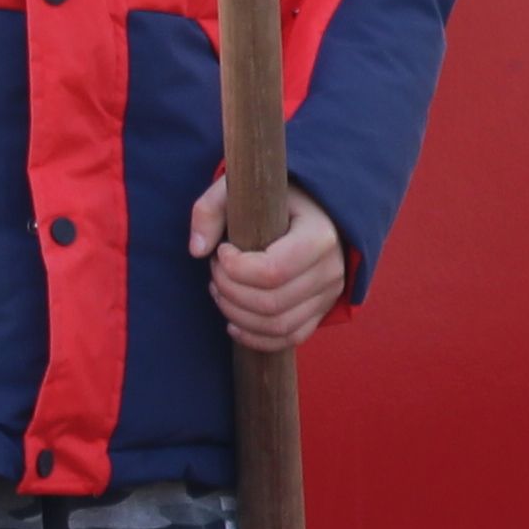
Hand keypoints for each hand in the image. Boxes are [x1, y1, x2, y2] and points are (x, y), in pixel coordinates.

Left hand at [189, 174, 349, 349]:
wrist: (312, 209)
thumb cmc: (273, 199)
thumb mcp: (240, 190)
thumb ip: (210, 210)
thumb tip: (197, 250)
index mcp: (320, 235)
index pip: (273, 271)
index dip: (235, 268)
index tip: (222, 250)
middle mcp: (331, 269)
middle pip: (271, 302)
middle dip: (230, 291)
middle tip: (215, 271)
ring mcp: (329, 294)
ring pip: (278, 325)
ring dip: (237, 314)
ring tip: (220, 291)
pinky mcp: (321, 310)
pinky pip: (290, 337)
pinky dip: (256, 338)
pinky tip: (233, 322)